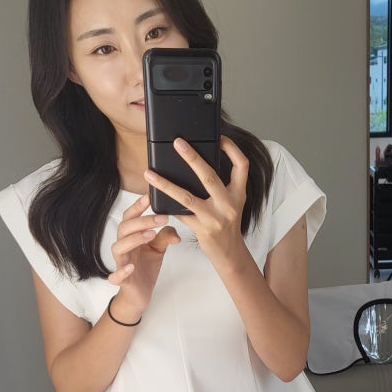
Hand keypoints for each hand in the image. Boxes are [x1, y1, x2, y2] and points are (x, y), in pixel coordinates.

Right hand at [109, 193, 179, 315]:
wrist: (140, 294)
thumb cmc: (145, 268)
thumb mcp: (158, 249)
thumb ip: (165, 237)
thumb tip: (176, 232)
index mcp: (131, 237)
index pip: (130, 217)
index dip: (138, 206)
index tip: (149, 196)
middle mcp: (124, 247)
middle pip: (125, 228)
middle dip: (142, 221)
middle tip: (161, 218)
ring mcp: (121, 263)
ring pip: (118, 247)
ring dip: (133, 239)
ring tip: (150, 235)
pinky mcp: (122, 281)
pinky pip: (115, 276)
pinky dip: (121, 271)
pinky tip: (131, 267)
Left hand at [143, 136, 248, 272]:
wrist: (230, 253)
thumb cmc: (227, 226)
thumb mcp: (232, 203)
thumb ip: (222, 186)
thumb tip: (200, 164)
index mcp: (238, 194)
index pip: (242, 166)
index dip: (232, 149)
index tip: (219, 137)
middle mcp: (228, 204)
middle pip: (210, 176)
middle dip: (192, 157)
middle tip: (177, 143)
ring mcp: (215, 218)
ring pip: (187, 196)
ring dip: (166, 184)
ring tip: (149, 173)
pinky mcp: (202, 229)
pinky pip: (180, 213)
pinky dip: (166, 205)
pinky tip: (152, 197)